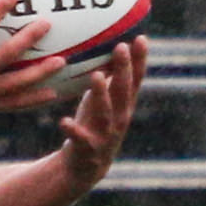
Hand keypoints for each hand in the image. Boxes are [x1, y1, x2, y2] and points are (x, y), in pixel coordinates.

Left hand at [58, 37, 145, 186]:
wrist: (87, 167)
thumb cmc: (94, 124)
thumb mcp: (104, 100)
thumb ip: (110, 78)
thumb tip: (111, 44)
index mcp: (124, 105)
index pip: (136, 79)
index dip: (140, 60)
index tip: (141, 38)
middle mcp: (120, 118)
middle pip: (123, 91)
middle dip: (123, 69)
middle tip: (121, 47)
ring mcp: (106, 135)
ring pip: (106, 113)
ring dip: (102, 94)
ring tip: (97, 76)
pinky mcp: (89, 149)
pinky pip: (80, 138)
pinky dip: (73, 130)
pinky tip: (64, 121)